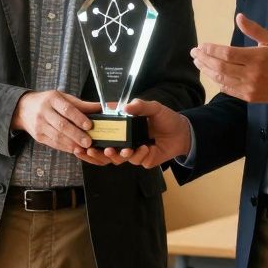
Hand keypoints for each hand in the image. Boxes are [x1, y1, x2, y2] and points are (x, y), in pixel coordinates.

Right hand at [11, 90, 96, 153]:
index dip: (78, 118)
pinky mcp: (38, 136)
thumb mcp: (63, 98)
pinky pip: (53, 143)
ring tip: (83, 148)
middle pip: (62, 125)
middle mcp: (44, 111)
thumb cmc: (48, 102)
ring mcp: (39, 125)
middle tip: (89, 142)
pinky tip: (74, 149)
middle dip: (76, 134)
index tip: (89, 126)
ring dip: (71, 144)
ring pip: (57, 136)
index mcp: (52, 99)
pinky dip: (65, 147)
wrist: (24, 108)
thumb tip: (100, 108)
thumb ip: (81, 104)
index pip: (67, 109)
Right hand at [74, 99, 190, 168]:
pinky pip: (136, 160)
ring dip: (116, 155)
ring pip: (118, 159)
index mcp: (123, 129)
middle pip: (105, 152)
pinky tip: (143, 148)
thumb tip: (125, 107)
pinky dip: (138, 155)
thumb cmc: (166, 119)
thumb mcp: (153, 108)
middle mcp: (125, 142)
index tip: (84, 137)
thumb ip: (140, 106)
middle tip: (93, 150)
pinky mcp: (144, 160)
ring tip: (119, 149)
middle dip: (96, 154)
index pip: (103, 134)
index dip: (92, 138)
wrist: (183, 132)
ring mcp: (134, 152)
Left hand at [191, 13, 267, 102]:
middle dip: (204, 59)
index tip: (201, 45)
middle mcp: (250, 73)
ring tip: (198, 62)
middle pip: (220, 66)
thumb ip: (253, 29)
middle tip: (194, 53)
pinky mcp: (247, 97)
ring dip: (207, 70)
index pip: (227, 53)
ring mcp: (248, 87)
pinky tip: (210, 73)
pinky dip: (216, 81)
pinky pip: (227, 89)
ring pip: (221, 79)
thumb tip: (238, 17)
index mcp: (256, 57)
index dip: (211, 50)